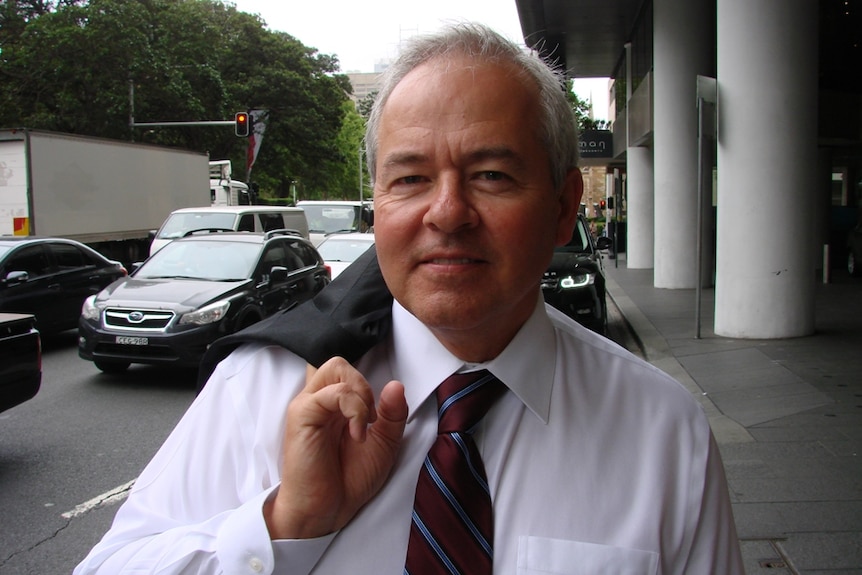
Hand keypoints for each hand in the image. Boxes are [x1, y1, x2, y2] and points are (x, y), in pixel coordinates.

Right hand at [264, 357, 407, 538]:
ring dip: (360, 394)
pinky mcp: (302, 415)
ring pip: (335, 367)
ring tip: (364, 425)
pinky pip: (331, 393)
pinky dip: (353, 409)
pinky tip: (357, 434)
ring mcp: (309, 405)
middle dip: (363, 384)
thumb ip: (393, 414)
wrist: (328, 509)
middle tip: (370, 417)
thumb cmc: (349, 479)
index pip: (346, 371)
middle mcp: (320, 400)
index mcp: (335, 405)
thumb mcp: (385, 444)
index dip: (365, 384)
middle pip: (339, 363)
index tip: (375, 416)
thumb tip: (396, 385)